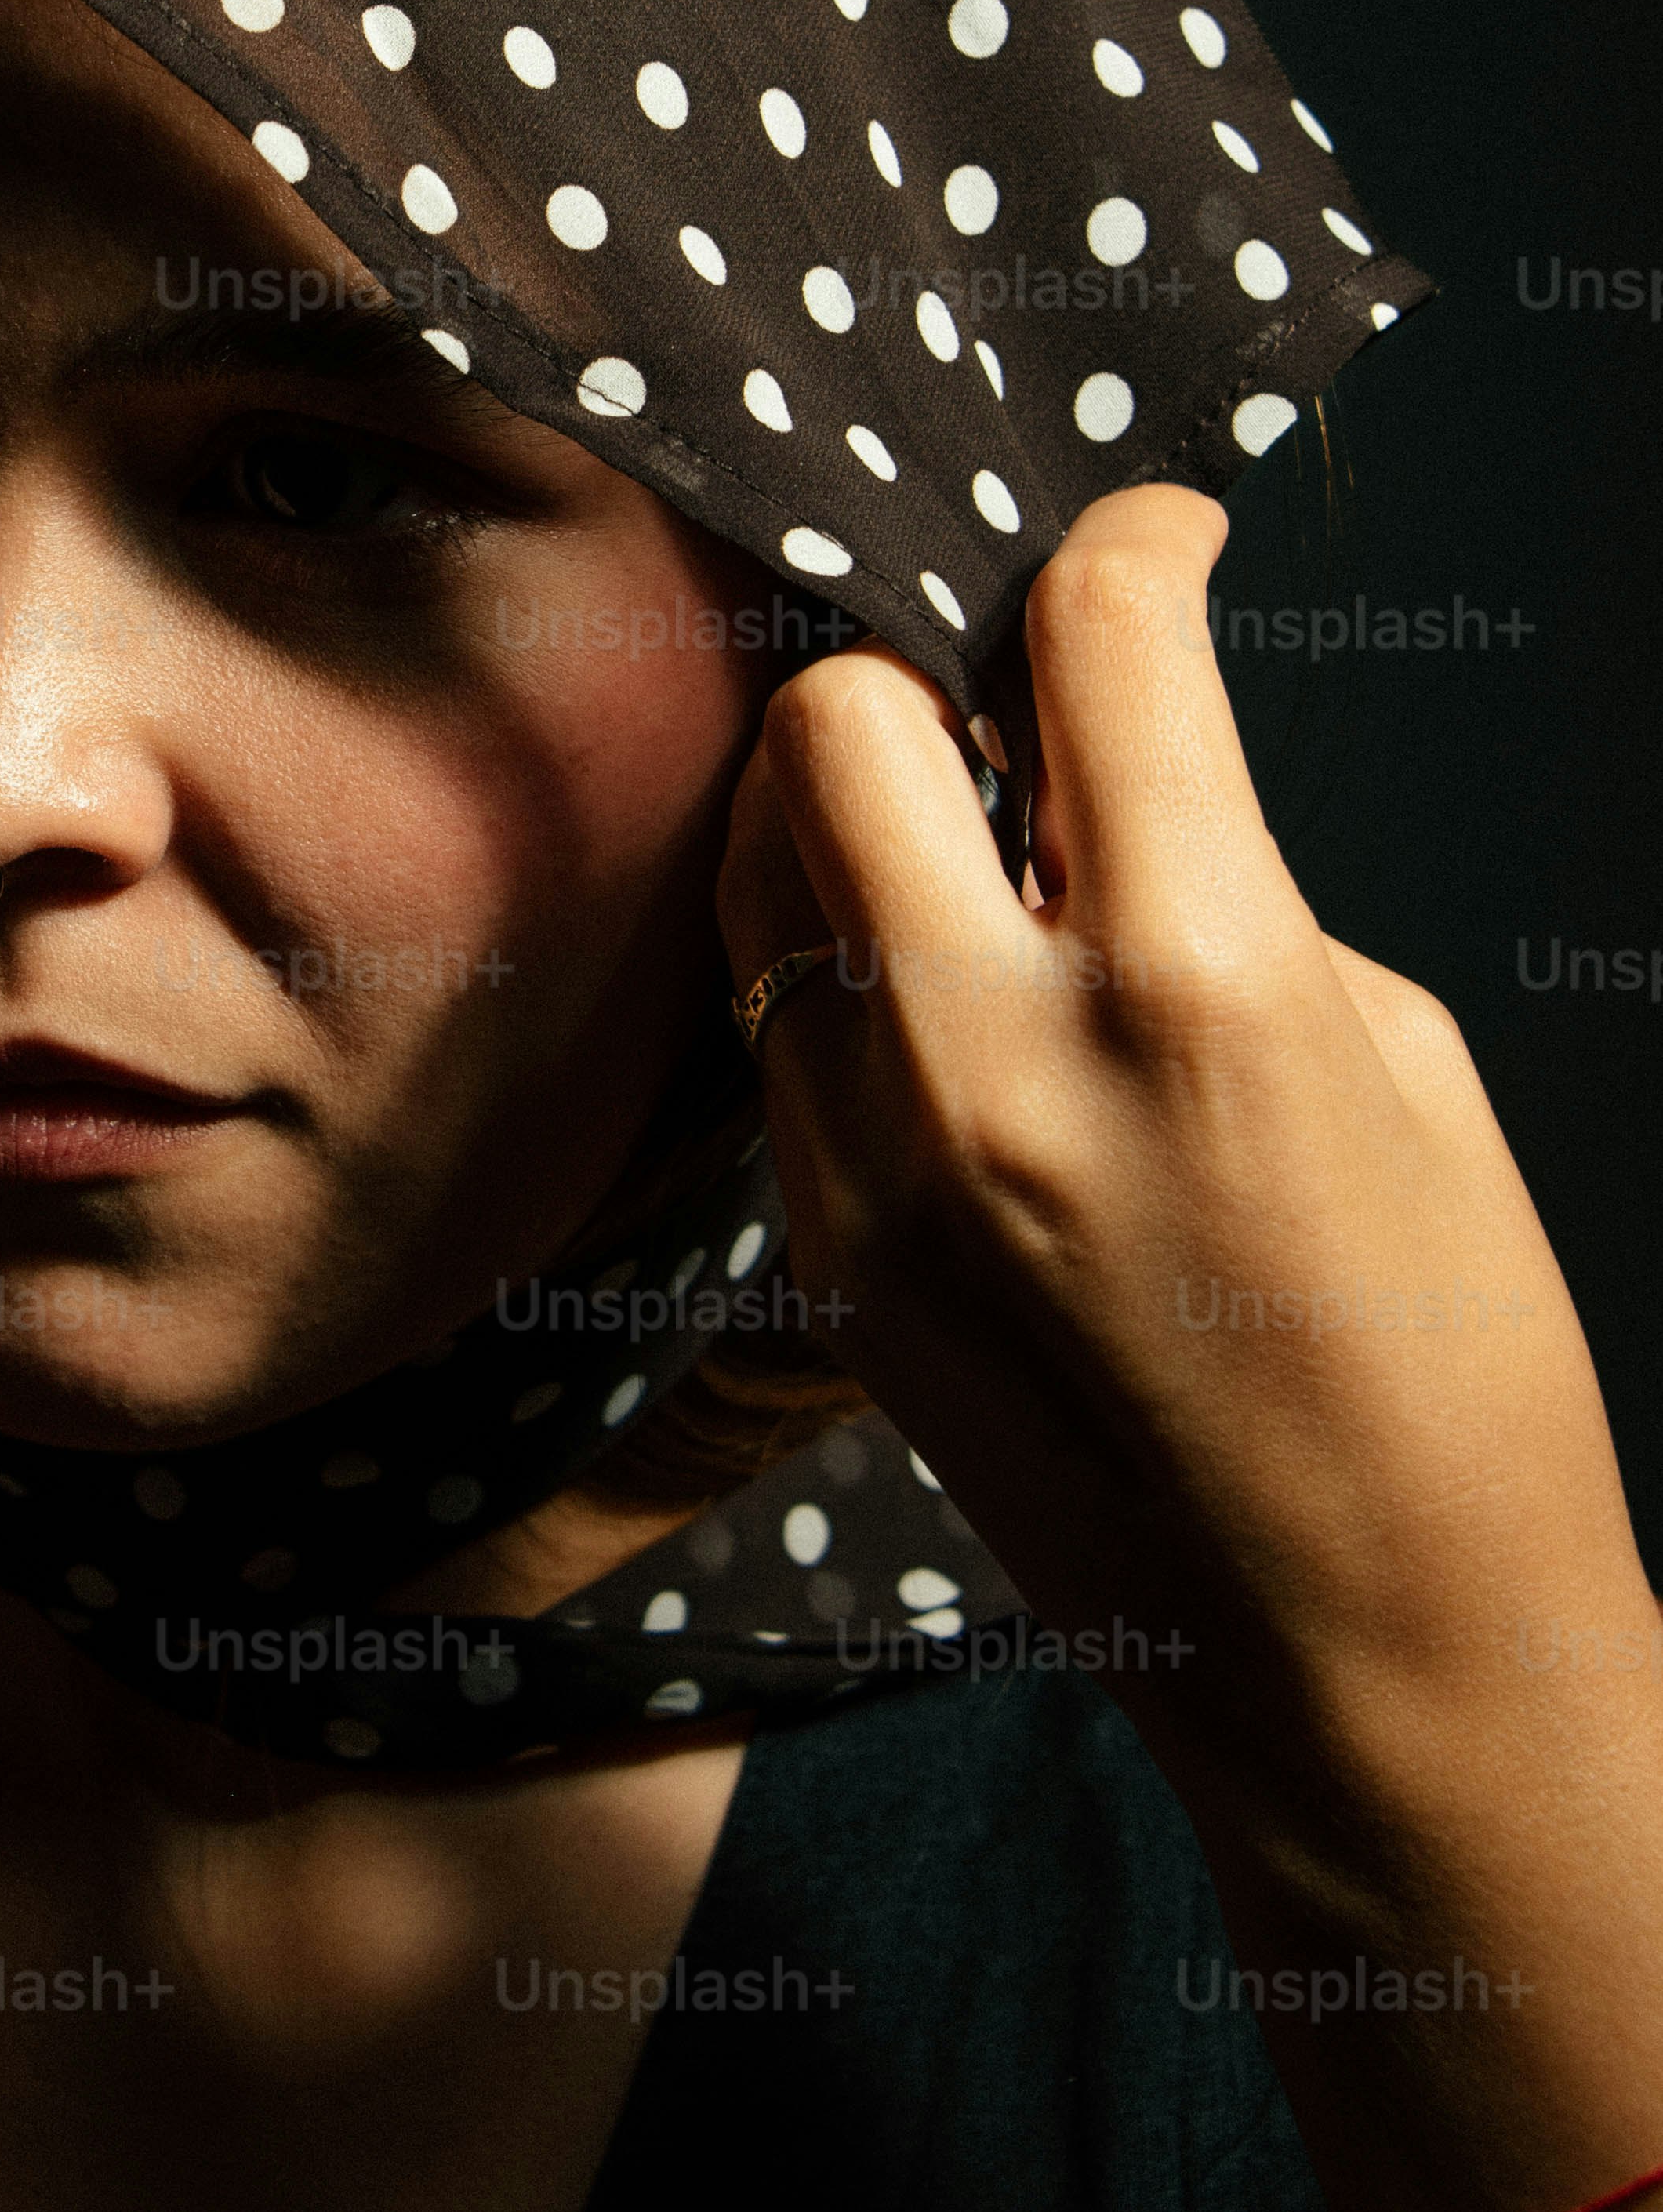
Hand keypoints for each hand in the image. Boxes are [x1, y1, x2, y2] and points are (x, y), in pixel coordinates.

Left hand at [715, 487, 1639, 1801]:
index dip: (1128, 539)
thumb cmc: (1451, 1366)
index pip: (1093, 636)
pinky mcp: (829, 1262)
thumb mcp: (1393, 1057)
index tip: (1150, 540)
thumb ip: (1219, 880)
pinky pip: (774, 1028)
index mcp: (1202, 983)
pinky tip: (930, 993)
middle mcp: (1003, 1061)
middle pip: (835, 713)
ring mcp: (884, 1171)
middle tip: (1012, 709)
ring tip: (956, 841)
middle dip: (922, 666)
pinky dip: (834, 966)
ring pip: (759, 863)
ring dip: (844, 809)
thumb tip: (1090, 769)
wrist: (1378, 1672)